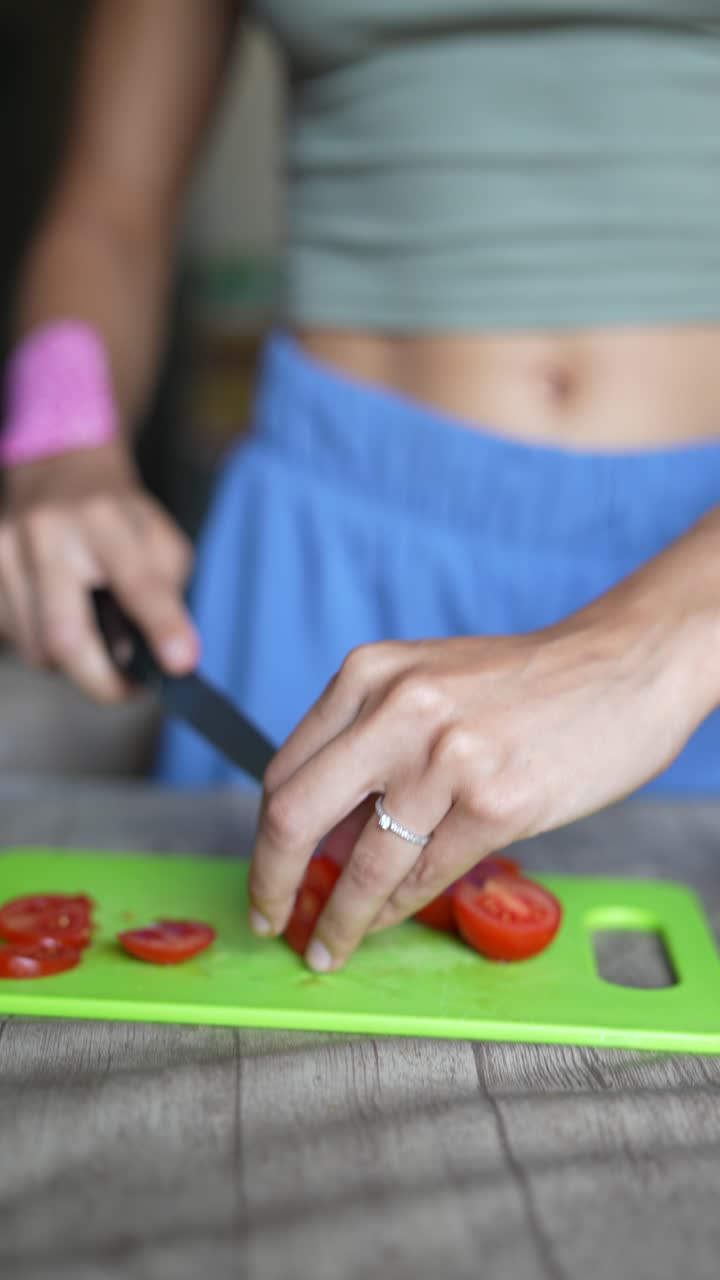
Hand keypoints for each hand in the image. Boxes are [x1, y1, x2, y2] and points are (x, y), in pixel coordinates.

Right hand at [0, 440, 197, 700]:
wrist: (60, 471)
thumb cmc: (117, 517)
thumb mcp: (159, 540)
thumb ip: (166, 594)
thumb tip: (165, 658)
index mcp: (106, 519)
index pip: (138, 582)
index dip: (161, 627)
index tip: (181, 665)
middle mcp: (48, 531)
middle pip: (66, 635)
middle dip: (101, 681)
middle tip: (127, 692)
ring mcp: (6, 550)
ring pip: (36, 648)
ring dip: (71, 662)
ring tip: (93, 637)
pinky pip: (13, 637)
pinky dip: (43, 645)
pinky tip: (59, 616)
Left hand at [250, 599, 712, 969]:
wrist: (620, 668)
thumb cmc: (521, 683)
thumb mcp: (425, 683)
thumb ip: (367, 743)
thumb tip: (316, 836)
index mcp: (368, 673)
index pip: (284, 771)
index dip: (264, 837)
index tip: (264, 875)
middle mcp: (397, 709)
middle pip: (294, 815)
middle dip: (270, 882)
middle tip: (268, 921)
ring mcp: (446, 758)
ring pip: (362, 864)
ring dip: (338, 919)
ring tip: (328, 947)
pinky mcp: (495, 803)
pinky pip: (424, 877)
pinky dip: (395, 909)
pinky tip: (383, 922)